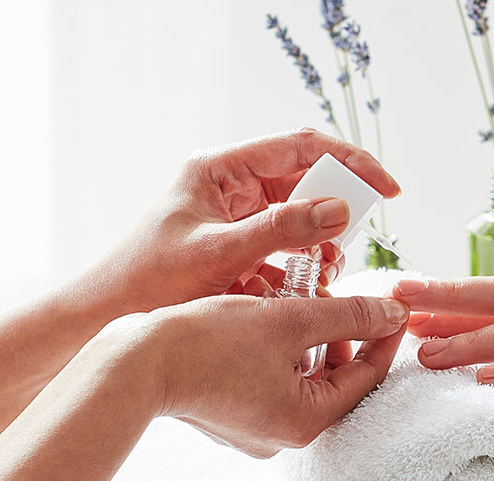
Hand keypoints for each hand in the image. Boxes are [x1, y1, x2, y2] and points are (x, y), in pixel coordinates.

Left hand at [76, 128, 400, 316]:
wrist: (106, 319)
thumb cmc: (148, 283)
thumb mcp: (221, 254)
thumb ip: (282, 229)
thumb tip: (340, 209)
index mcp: (220, 169)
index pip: (301, 147)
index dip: (351, 163)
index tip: (387, 190)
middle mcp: (228, 186)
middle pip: (303, 181)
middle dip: (336, 210)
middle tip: (355, 240)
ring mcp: (231, 217)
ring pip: (297, 218)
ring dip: (320, 244)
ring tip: (325, 271)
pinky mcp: (233, 249)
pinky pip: (281, 249)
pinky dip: (300, 267)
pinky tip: (306, 290)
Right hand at [128, 293, 408, 457]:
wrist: (133, 361)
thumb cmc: (208, 341)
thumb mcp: (290, 318)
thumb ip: (349, 315)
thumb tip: (395, 312)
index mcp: (306, 423)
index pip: (367, 377)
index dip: (384, 334)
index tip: (395, 302)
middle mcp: (284, 437)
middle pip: (336, 380)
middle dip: (344, 334)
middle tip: (343, 295)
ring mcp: (256, 430)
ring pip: (304, 378)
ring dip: (311, 338)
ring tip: (305, 299)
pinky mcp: (232, 417)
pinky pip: (274, 382)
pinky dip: (281, 351)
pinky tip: (273, 317)